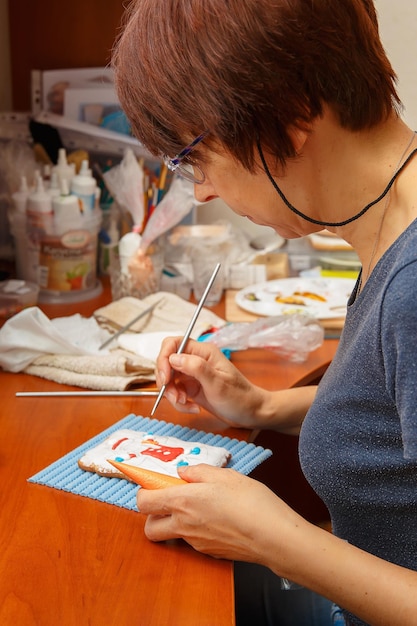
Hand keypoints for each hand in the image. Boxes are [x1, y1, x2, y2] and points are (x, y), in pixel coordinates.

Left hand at [137, 464, 297, 563]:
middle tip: (170, 501)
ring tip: (200, 507)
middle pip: (150, 529)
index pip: (144, 503)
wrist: (272, 536)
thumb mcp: (224, 475)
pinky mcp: (210, 553)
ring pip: (172, 535)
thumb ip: (198, 472)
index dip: (144, 493)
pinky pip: (193, 541)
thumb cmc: (250, 502)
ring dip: (175, 523)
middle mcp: (183, 526)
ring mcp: (196, 543)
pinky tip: (218, 519)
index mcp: (182, 502)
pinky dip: (197, 530)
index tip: (154, 484)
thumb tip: (183, 473)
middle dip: (153, 516)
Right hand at [155, 337, 265, 427]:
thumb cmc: (240, 397)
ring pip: (169, 380)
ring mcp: (192, 375)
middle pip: (167, 363)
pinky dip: (179, 403)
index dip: (164, 358)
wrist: (251, 413)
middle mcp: (195, 360)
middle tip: (174, 396)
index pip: (173, 344)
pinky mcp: (191, 389)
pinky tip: (193, 408)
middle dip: (166, 381)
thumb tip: (173, 358)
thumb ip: (196, 368)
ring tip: (186, 404)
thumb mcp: (218, 383)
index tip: (165, 377)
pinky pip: (175, 393)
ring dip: (172, 394)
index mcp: (203, 352)